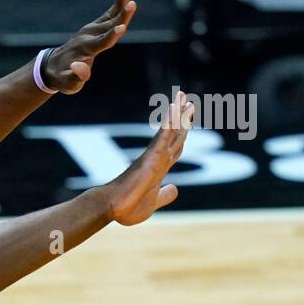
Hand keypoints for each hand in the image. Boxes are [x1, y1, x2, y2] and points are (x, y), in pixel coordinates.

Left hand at [41, 0, 136, 94]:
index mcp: (86, 49)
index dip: (111, 36)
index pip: (101, 42)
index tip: (122, 28)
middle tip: (132, 4)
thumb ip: (75, 77)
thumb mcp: (68, 83)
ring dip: (119, 3)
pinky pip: (108, 15)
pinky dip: (117, 4)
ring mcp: (91, 30)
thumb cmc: (63, 77)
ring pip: (109, 16)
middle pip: (108, 26)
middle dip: (121, 16)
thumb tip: (78, 67)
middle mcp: (89, 36)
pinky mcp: (94, 27)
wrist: (53, 66)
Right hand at [105, 90, 193, 225]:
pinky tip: (175, 107)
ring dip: (178, 113)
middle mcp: (158, 160)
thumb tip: (175, 188)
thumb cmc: (128, 208)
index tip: (187, 121)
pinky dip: (170, 121)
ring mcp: (155, 156)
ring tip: (183, 96)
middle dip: (183, 119)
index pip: (174, 147)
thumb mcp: (153, 203)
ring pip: (171, 130)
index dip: (182, 135)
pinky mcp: (151, 156)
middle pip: (175, 135)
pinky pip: (164, 135)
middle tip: (189, 102)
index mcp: (159, 170)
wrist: (113, 208)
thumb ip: (164, 196)